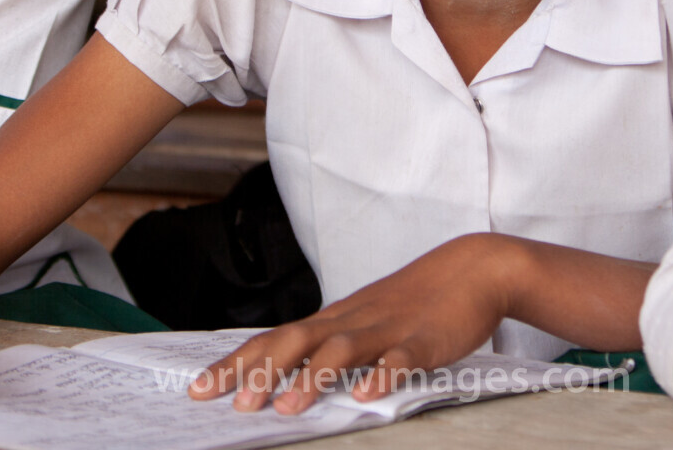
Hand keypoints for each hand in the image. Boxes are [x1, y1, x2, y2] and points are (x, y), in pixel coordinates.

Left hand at [189, 234, 516, 413]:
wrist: (473, 267)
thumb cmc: (417, 300)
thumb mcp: (366, 321)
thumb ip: (331, 346)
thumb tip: (289, 377)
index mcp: (336, 318)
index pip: (275, 339)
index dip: (237, 363)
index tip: (199, 389)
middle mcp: (353, 320)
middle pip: (298, 340)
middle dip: (261, 371)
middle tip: (231, 404)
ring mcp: (389, 327)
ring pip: (343, 348)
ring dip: (314, 376)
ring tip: (287, 406)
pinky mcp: (425, 339)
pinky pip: (403, 357)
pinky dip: (384, 374)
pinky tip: (370, 394)